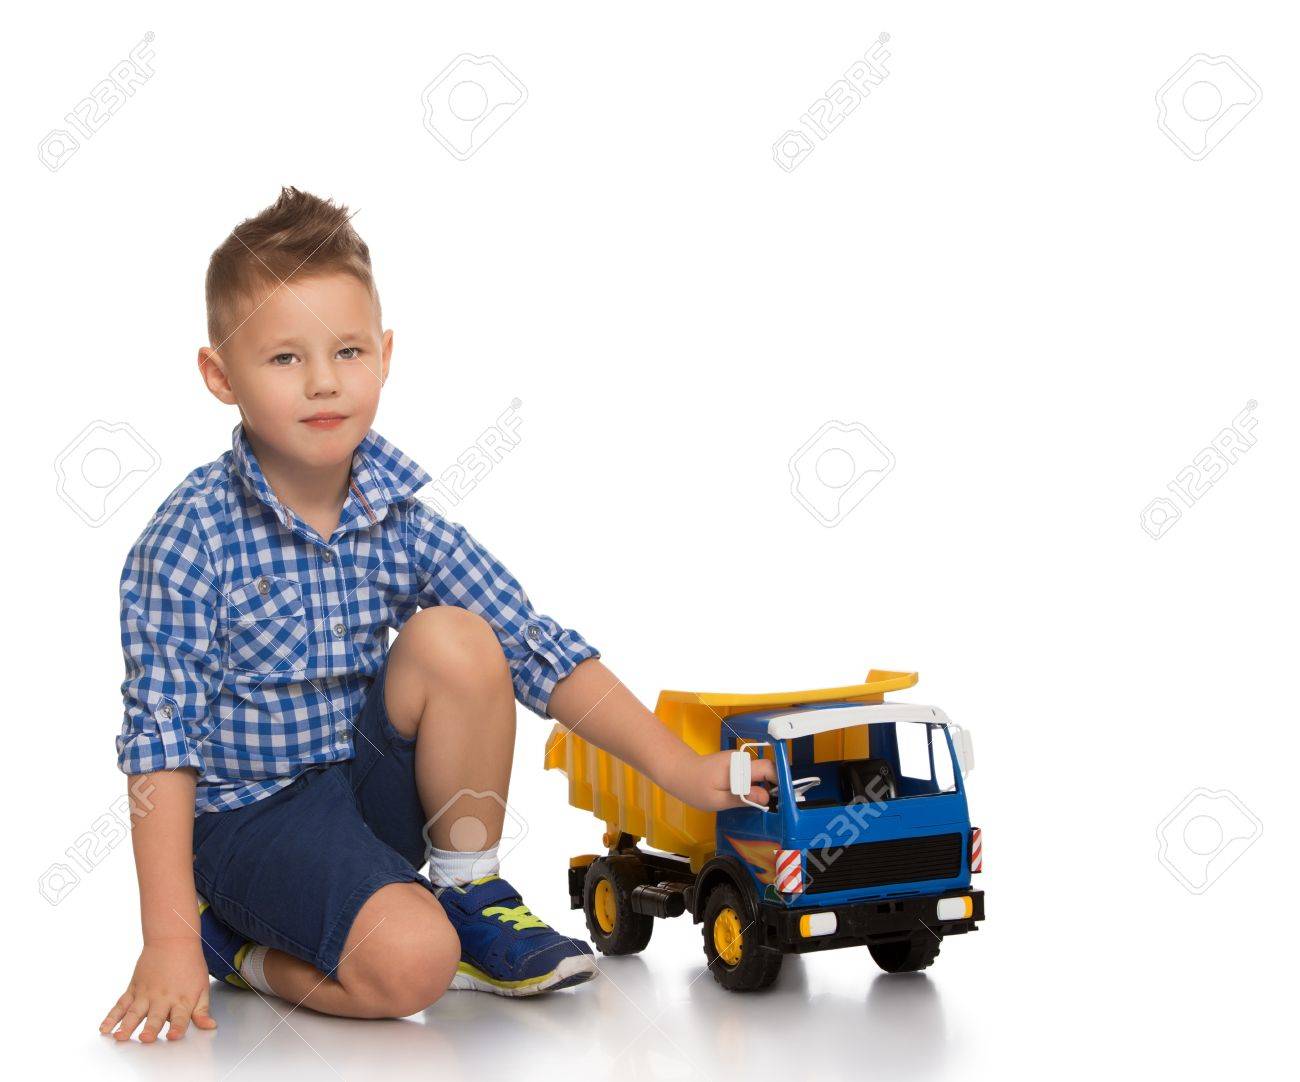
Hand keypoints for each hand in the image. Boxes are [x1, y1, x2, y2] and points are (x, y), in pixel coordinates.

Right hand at [101, 938, 215, 1042]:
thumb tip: (209, 1026)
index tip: (172, 1036)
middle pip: (156, 1016)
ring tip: (120, 1036)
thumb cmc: (190, 965)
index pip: (180, 1017)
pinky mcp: (134, 989)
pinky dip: (111, 1017)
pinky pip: (120, 1005)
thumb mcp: (202, 987)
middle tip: (145, 1038)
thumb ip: (202, 1010)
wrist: (173, 940)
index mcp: (182, 999)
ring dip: (127, 1025)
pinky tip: (104, 1028)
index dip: (177, 1028)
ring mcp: (146, 993)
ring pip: (135, 1012)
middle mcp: (163, 998)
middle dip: (151, 1028)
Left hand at [670, 750, 777, 811]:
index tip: (781, 799)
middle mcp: (740, 759)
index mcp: (738, 766)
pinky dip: (751, 784)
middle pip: (766, 770)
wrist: (678, 772)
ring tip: (754, 804)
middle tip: (766, 806)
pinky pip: (749, 772)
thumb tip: (766, 798)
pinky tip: (743, 796)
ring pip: (758, 772)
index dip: (779, 782)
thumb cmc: (694, 788)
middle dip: (770, 787)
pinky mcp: (734, 762)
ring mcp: (737, 759)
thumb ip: (743, 798)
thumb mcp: (718, 800)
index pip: (768, 769)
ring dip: (760, 786)